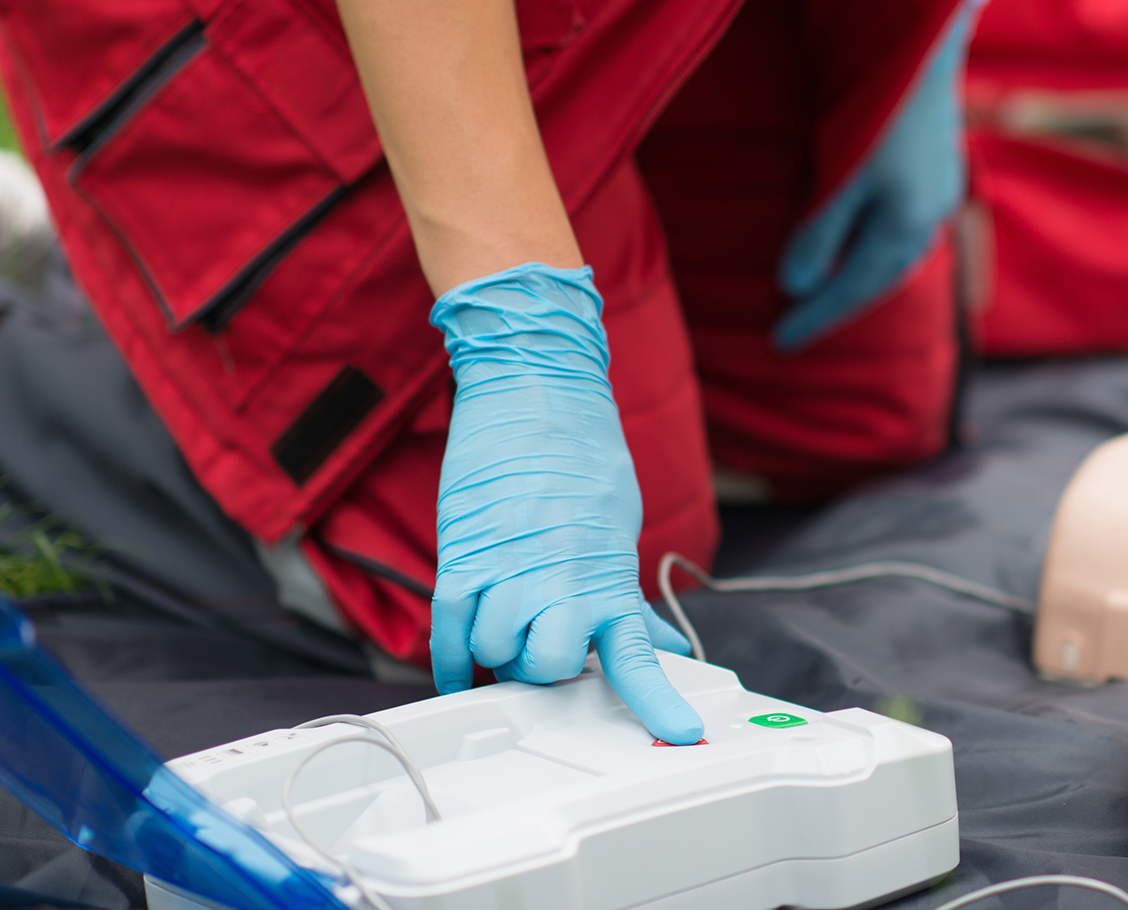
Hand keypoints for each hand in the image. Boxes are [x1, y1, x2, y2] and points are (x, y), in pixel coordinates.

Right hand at [427, 263, 703, 743]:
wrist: (537, 393)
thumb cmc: (583, 457)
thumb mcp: (619, 529)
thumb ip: (627, 596)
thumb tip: (667, 644)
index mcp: (607, 575)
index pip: (635, 656)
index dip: (658, 701)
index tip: (680, 734)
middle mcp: (559, 579)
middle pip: (547, 669)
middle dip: (543, 670)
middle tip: (545, 647)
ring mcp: (507, 569)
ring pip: (494, 652)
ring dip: (497, 652)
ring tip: (506, 625)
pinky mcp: (463, 554)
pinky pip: (448, 628)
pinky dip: (449, 657)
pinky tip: (457, 666)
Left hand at [774, 0, 988, 350]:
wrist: (929, 40)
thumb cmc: (878, 108)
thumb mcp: (840, 174)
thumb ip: (820, 232)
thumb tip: (796, 285)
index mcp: (905, 225)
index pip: (854, 287)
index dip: (816, 316)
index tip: (779, 343)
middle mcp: (929, 214)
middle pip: (881, 277)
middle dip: (841, 304)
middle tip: (797, 327)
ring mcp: (938, 189)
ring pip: (896, 252)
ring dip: (862, 277)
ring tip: (828, 293)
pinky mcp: (936, 165)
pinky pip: (904, 228)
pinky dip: (877, 248)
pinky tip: (864, 242)